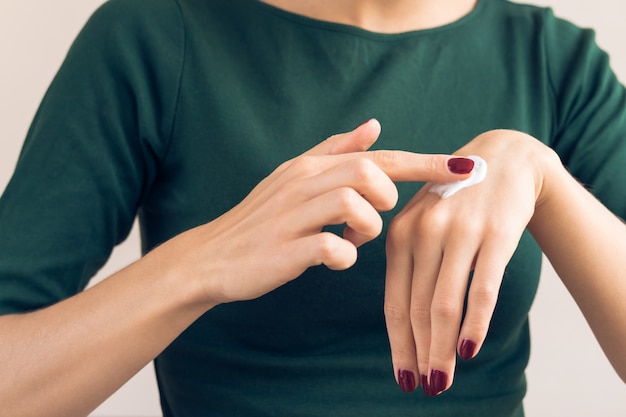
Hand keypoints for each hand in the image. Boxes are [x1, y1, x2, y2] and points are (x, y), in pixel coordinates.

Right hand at [149, 119, 472, 306]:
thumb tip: (374, 125)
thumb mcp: (295, 177)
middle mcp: (303, 182)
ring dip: (366, 227)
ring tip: (352, 237)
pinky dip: (343, 256)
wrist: (212, 257)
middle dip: (386, 196)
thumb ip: (335, 150)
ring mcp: (293, 215)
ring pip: (353, 203)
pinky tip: (333, 259)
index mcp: (311, 166)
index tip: (466, 168)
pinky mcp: (287, 250)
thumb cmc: (261, 220)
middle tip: (375, 215)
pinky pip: (333, 247)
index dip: (425, 163)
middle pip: (368, 170)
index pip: (378, 156)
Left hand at [384, 130, 551, 394]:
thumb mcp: (419, 220)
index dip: (397, 343)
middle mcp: (424, 234)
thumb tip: (402, 321)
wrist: (502, 159)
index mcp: (400, 234)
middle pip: (417, 308)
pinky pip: (483, 288)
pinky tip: (470, 350)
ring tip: (443, 379)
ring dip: (442, 348)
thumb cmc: (455, 199)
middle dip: (420, 353)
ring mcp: (460, 233)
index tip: (402, 375)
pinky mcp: (495, 234)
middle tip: (424, 387)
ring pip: (446, 303)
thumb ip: (406, 262)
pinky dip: (475, 323)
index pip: (395, 301)